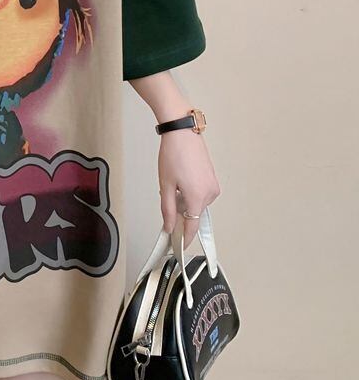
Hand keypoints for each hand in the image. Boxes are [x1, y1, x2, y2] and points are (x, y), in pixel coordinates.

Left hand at [158, 129, 220, 244]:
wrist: (182, 133)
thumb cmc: (173, 154)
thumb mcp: (165, 185)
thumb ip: (168, 209)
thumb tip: (169, 227)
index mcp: (197, 197)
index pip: (192, 227)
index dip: (185, 238)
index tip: (179, 246)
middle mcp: (210, 194)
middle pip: (193, 215)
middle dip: (180, 214)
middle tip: (166, 204)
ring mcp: (213, 186)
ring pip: (196, 204)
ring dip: (184, 202)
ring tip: (172, 184)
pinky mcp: (212, 180)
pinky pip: (201, 195)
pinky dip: (190, 194)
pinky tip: (180, 181)